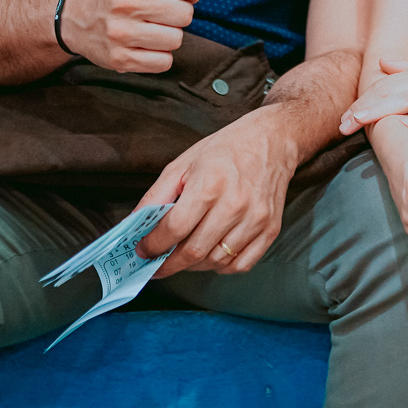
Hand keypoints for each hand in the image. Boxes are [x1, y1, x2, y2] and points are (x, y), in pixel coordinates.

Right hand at [61, 0, 202, 72]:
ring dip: (168, 35)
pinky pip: (163, 63)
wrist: (74, 15)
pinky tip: (143, 44)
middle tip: (158, 10)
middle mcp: (126, 1)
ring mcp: (121, 32)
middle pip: (186, 15)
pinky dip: (158, 56)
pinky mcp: (119, 59)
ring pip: (176, 40)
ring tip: (149, 27)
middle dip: (177, 13)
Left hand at [134, 106, 301, 276]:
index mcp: (209, 185)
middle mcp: (235, 205)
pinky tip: (212, 254)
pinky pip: (241, 265)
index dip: (153, 245)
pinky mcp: (270, 229)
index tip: (143, 251)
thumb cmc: (226, 150)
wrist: (272, 140)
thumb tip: (136, 223)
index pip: (174, 229)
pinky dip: (222, 267)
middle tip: (157, 264)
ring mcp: (255, 220)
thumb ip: (157, 194)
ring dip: (194, 265)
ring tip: (184, 255)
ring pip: (216, 262)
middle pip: (194, 252)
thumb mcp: (184, 163)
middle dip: (169, 264)